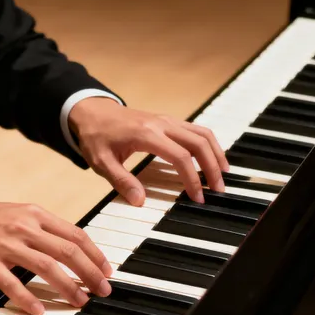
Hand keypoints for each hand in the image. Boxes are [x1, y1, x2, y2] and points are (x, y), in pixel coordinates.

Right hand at [0, 199, 112, 314]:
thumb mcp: (17, 214)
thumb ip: (43, 229)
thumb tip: (72, 249)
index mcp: (34, 214)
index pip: (75, 234)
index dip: (95, 254)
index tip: (107, 270)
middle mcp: (24, 227)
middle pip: (67, 251)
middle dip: (90, 273)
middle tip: (102, 290)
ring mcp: (5, 244)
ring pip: (46, 267)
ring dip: (68, 287)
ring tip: (80, 301)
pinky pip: (11, 283)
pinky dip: (27, 298)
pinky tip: (39, 310)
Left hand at [69, 98, 229, 205]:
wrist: (92, 112)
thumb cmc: (96, 137)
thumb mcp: (101, 162)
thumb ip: (121, 181)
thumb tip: (140, 201)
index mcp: (147, 134)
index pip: (180, 157)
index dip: (192, 178)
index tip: (198, 197)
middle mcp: (162, 124)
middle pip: (199, 142)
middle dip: (212, 167)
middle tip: (218, 190)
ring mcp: (167, 120)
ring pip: (202, 133)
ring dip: (216, 154)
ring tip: (222, 175)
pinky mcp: (168, 121)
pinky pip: (196, 130)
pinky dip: (208, 144)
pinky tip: (212, 159)